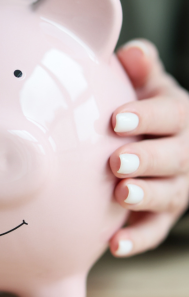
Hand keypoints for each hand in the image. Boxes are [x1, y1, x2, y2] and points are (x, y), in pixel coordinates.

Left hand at [109, 39, 188, 256]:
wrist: (161, 141)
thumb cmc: (145, 112)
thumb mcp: (148, 88)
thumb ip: (141, 71)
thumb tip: (132, 51)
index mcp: (179, 117)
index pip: (169, 114)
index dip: (146, 117)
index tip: (117, 120)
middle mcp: (185, 153)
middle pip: (173, 157)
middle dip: (147, 159)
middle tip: (118, 161)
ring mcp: (177, 187)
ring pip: (169, 195)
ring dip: (146, 196)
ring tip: (122, 196)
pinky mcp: (163, 215)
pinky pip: (154, 230)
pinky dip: (137, 239)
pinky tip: (114, 245)